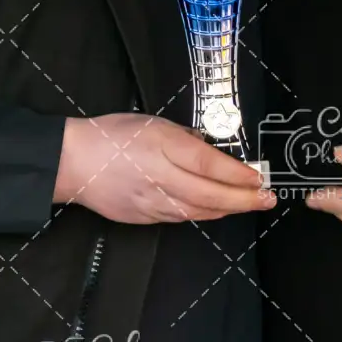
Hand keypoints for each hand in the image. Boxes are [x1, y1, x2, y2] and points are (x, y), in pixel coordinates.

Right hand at [54, 114, 274, 224]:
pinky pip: (181, 218)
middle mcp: (159, 178)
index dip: (238, 174)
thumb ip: (185, 138)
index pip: (208, 164)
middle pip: (210, 195)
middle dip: (244, 199)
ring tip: (251, 204)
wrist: (72, 162)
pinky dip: (204, 214)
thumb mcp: (153, 122)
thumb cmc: (112, 134)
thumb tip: (211, 151)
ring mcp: (151, 202)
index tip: (260, 177)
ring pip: (199, 212)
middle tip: (269, 198)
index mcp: (161, 147)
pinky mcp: (143, 218)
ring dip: (228, 209)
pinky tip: (219, 210)